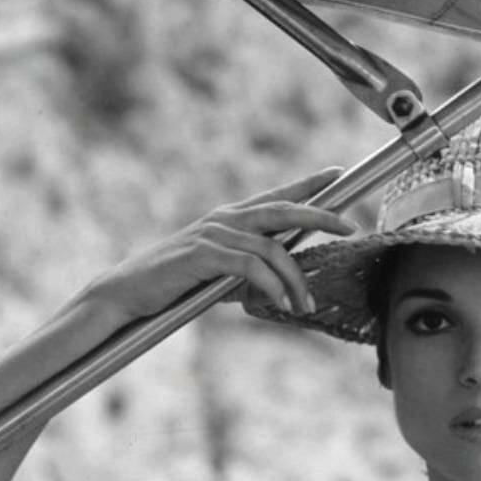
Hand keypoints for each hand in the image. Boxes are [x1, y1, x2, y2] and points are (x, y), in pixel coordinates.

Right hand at [84, 168, 355, 322]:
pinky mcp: (203, 255)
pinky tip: (282, 303)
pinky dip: (271, 285)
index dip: (307, 183)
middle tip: (351, 226)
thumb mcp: (220, 274)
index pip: (276, 195)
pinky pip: (250, 266)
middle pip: (283, 209)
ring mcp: (214, 234)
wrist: (130, 291)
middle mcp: (225, 219)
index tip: (338, 174)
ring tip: (306, 306)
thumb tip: (277, 281)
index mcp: (230, 219)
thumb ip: (248, 270)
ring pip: (272, 247)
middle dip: (320, 214)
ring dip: (295, 279)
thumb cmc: (176, 284)